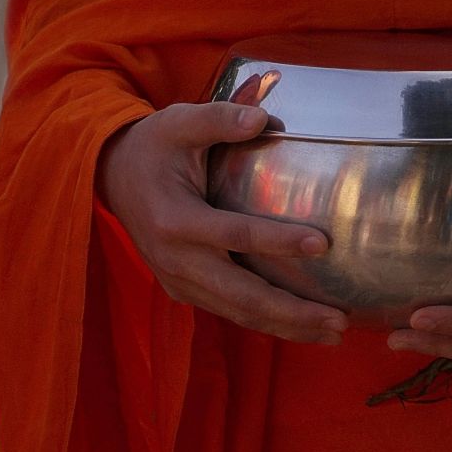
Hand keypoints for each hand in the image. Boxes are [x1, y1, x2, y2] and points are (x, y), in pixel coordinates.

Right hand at [97, 101, 348, 343]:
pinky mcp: (184, 291)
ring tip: (334, 332)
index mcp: (174, 219)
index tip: (323, 243)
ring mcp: (178, 282)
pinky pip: (231, 312)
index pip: (235, 234)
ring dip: (288, 327)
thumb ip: (219, 119)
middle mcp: (176, 260)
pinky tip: (304, 327)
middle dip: (293, 312)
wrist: (112, 177)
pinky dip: (268, 322)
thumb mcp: (178, 122)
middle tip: (339, 321)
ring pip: (239, 313)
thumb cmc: (154, 147)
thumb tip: (263, 120)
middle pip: (242, 295)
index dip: (278, 240)